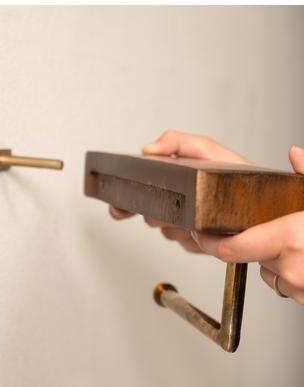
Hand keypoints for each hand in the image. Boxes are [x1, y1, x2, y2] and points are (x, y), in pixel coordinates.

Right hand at [109, 130, 250, 253]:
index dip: (124, 199)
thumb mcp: (209, 152)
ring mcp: (186, 224)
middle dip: (156, 210)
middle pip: (149, 212)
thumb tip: (148, 148)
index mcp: (176, 180)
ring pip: (165, 230)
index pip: (140, 189)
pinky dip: (191, 238)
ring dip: (176, 224)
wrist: (268, 208)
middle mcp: (178, 202)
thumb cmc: (243, 177)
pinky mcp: (197, 243)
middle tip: (167, 208)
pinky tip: (200, 231)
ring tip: (191, 217)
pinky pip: (184, 244)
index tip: (118, 204)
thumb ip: (178, 142)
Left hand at [192, 146, 303, 304]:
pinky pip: (286, 284)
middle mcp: (292, 267)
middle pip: (249, 255)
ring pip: (268, 270)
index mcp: (291, 239)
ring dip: (273, 258)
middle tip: (274, 227)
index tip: (200, 233)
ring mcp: (300, 287)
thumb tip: (296, 154)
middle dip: (253, 242)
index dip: (210, 241)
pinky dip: (290, 272)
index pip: (228, 248)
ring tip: (300, 243)